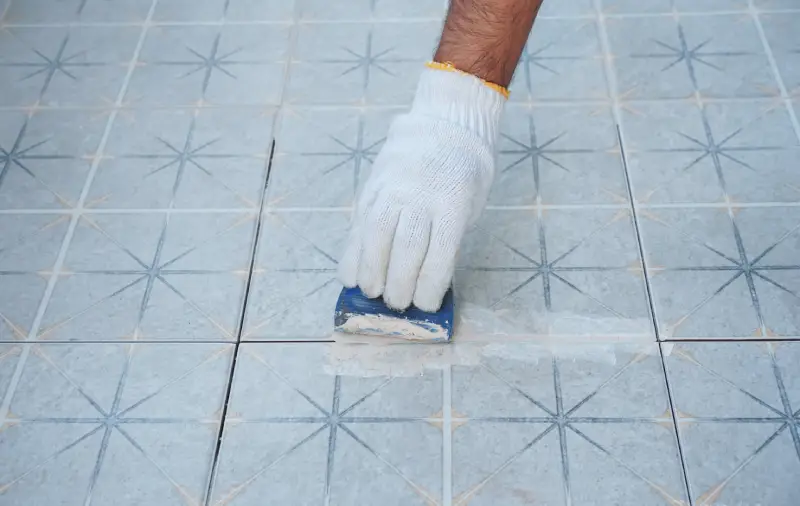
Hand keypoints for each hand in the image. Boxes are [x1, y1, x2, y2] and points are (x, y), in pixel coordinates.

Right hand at [338, 68, 504, 310]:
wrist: (447, 125)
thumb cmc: (464, 174)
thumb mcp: (469, 206)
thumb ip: (447, 239)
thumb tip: (424, 282)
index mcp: (452, 202)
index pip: (439, 253)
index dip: (430, 285)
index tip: (426, 305)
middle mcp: (419, 195)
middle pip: (405, 248)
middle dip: (398, 284)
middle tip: (396, 304)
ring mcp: (392, 189)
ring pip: (376, 235)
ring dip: (370, 271)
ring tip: (371, 292)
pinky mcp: (372, 187)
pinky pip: (358, 223)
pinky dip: (352, 253)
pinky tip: (350, 275)